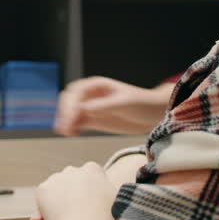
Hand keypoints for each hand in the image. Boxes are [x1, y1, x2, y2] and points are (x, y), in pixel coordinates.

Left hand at [32, 162, 116, 219]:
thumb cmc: (105, 219)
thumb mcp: (116, 200)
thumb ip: (108, 191)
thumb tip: (106, 191)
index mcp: (93, 169)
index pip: (88, 175)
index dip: (88, 191)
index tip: (89, 203)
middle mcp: (74, 169)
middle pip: (70, 179)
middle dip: (71, 191)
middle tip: (76, 212)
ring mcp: (57, 178)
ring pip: (56, 188)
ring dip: (58, 198)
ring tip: (64, 218)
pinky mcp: (43, 189)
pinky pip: (43, 197)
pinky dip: (44, 207)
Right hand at [54, 77, 172, 135]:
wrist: (153, 114)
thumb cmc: (142, 103)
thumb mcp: (125, 103)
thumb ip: (105, 105)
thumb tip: (84, 108)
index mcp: (97, 85)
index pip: (77, 91)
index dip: (71, 103)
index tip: (71, 117)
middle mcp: (92, 95)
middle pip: (70, 100)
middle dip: (65, 112)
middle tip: (66, 126)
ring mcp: (92, 108)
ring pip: (72, 112)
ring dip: (66, 121)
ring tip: (66, 132)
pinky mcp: (95, 120)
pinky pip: (78, 122)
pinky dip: (72, 127)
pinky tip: (73, 134)